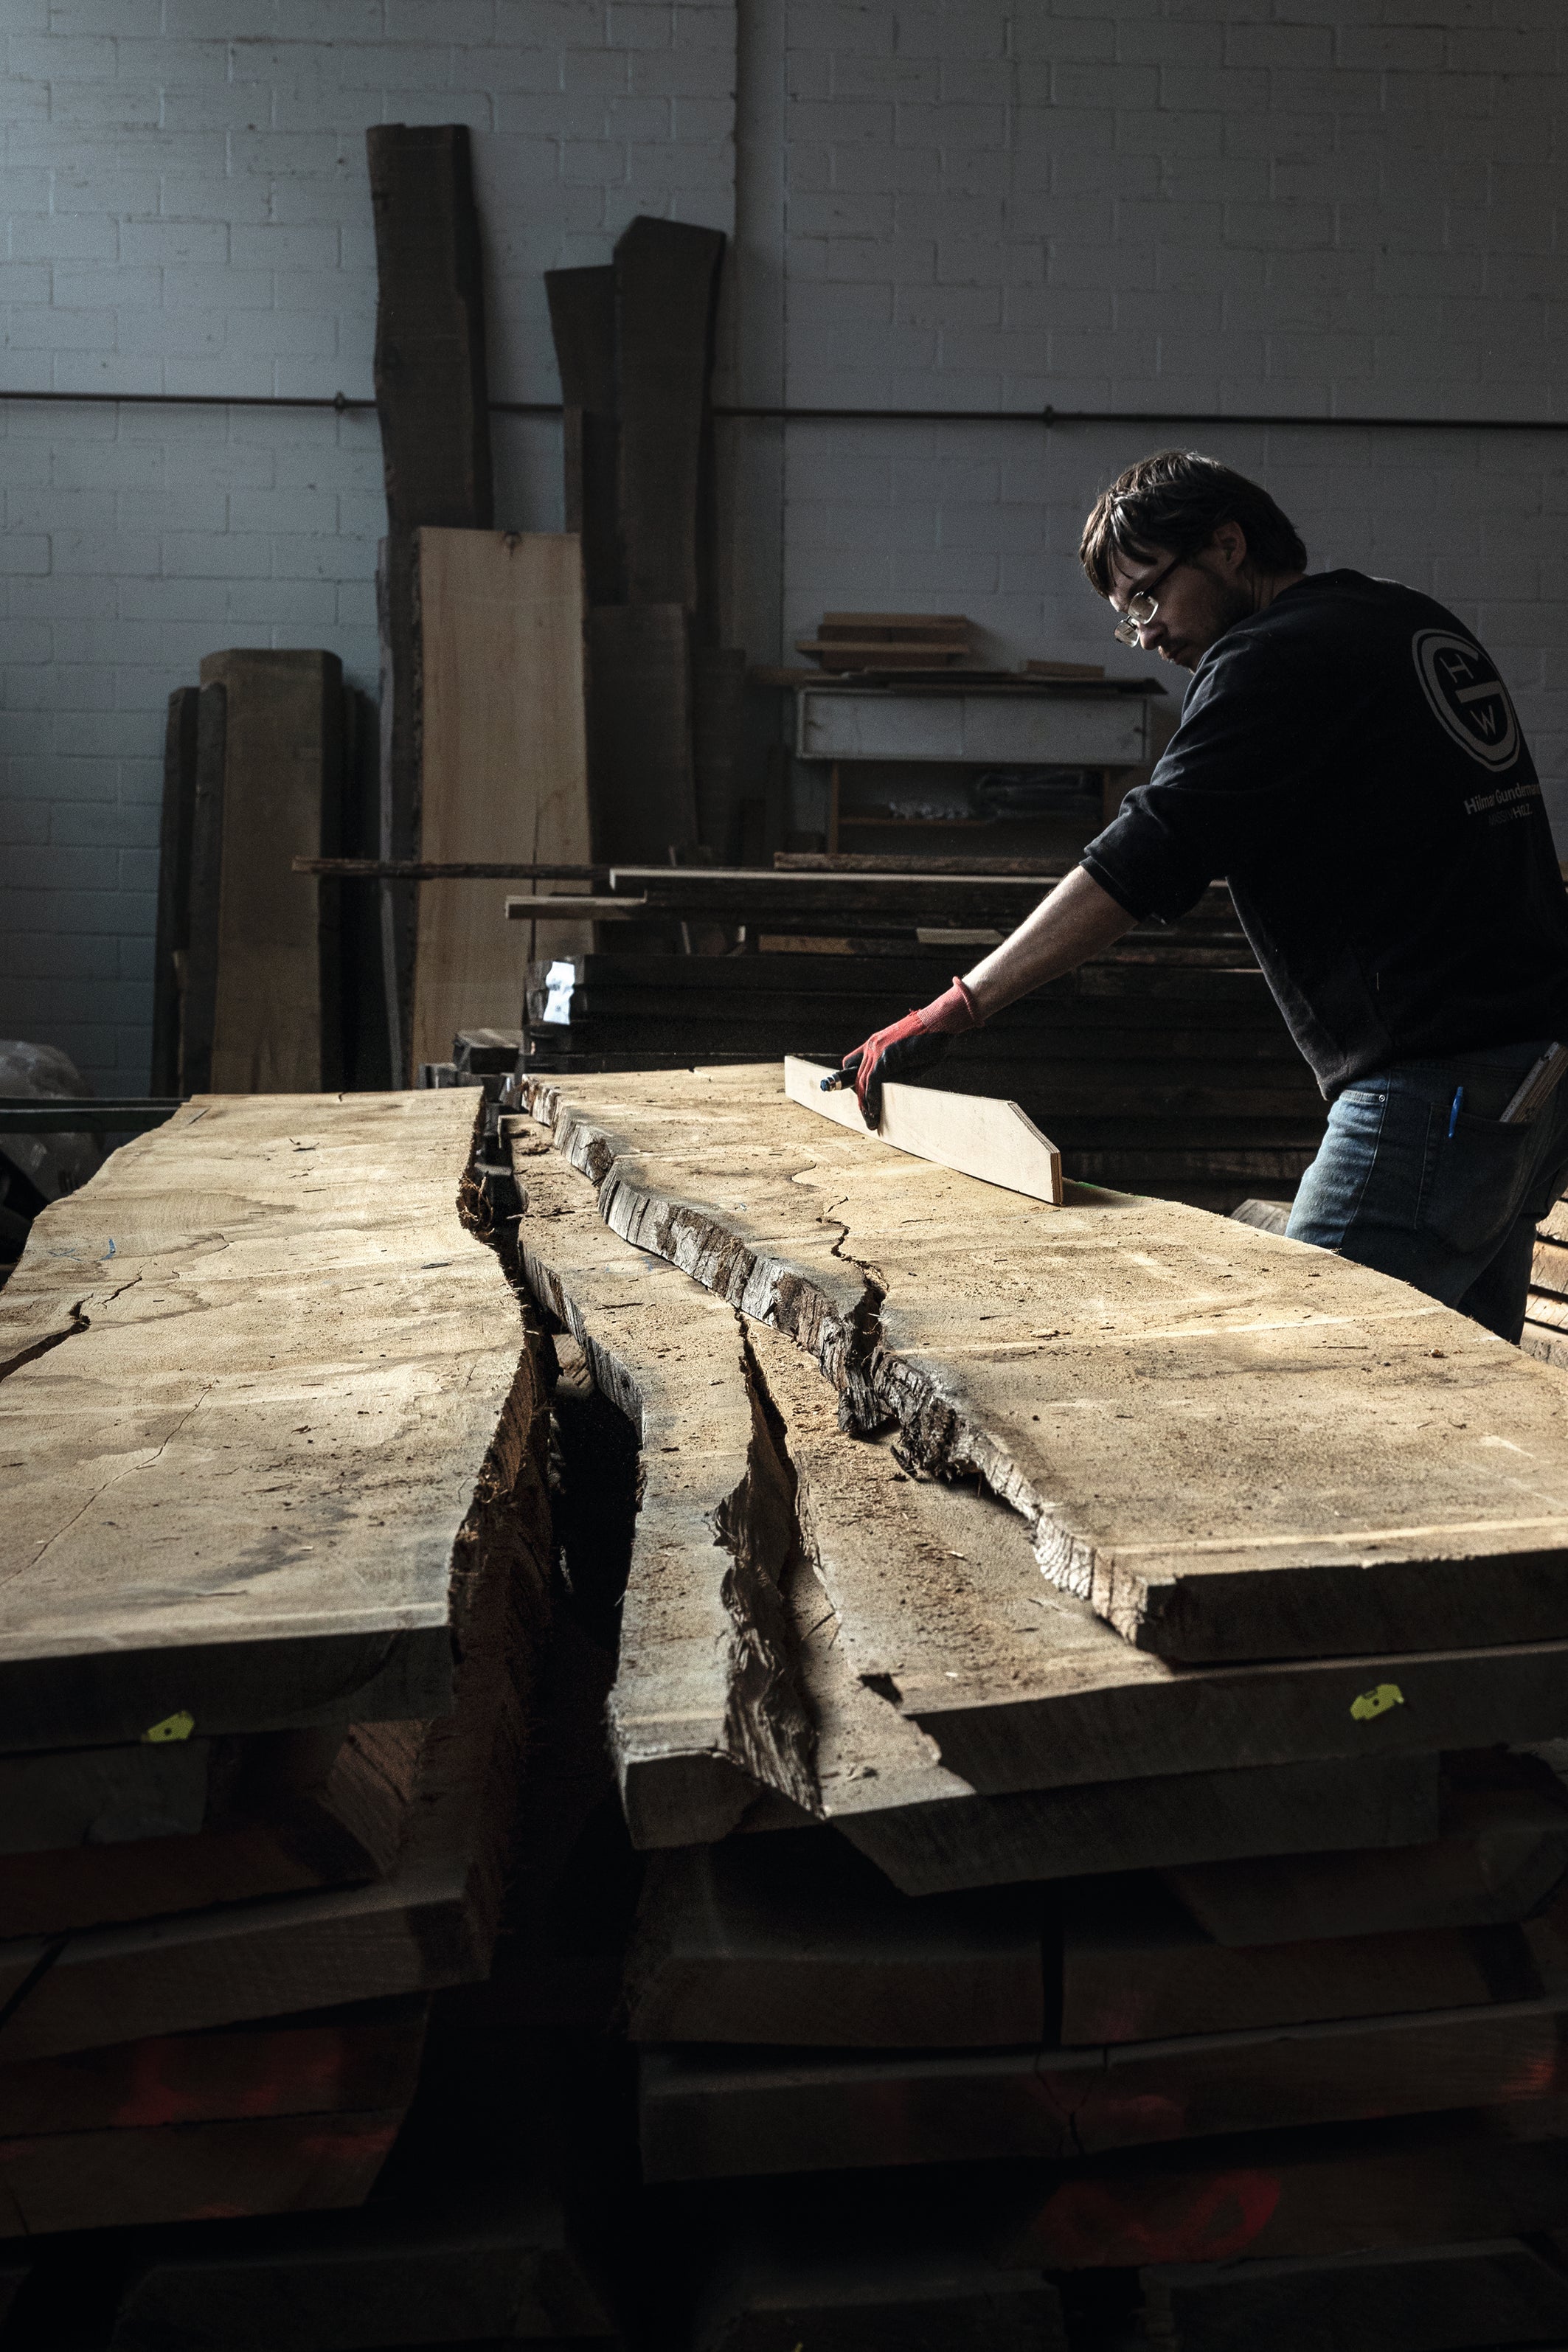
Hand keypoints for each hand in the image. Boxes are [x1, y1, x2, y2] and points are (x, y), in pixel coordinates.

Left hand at [839, 978, 978, 1127]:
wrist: (939, 1022)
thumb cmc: (930, 1039)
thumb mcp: (909, 1057)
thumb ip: (896, 1072)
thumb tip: (889, 1090)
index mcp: (875, 1043)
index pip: (853, 1065)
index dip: (855, 1084)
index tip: (863, 1100)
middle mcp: (871, 1046)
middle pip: (855, 1078)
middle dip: (861, 1100)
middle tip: (868, 1117)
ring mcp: (877, 1050)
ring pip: (862, 1083)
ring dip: (865, 1105)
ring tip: (872, 1121)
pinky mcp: (885, 1058)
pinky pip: (872, 1082)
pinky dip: (872, 1098)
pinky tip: (875, 1111)